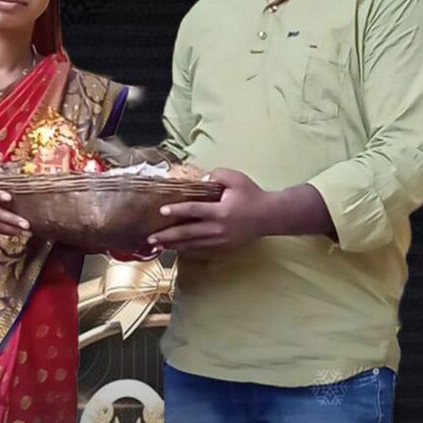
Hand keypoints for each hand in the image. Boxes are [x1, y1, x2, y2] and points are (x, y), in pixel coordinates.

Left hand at [148, 168, 272, 250]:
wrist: (270, 216)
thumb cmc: (253, 195)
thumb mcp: (236, 178)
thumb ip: (217, 175)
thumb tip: (201, 180)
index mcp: (221, 212)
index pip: (193, 211)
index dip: (176, 210)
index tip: (161, 211)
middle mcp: (218, 229)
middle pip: (188, 233)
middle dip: (168, 236)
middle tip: (151, 238)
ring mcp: (220, 239)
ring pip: (192, 243)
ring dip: (174, 244)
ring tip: (158, 245)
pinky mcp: (223, 245)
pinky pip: (201, 247)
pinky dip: (187, 247)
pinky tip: (176, 246)